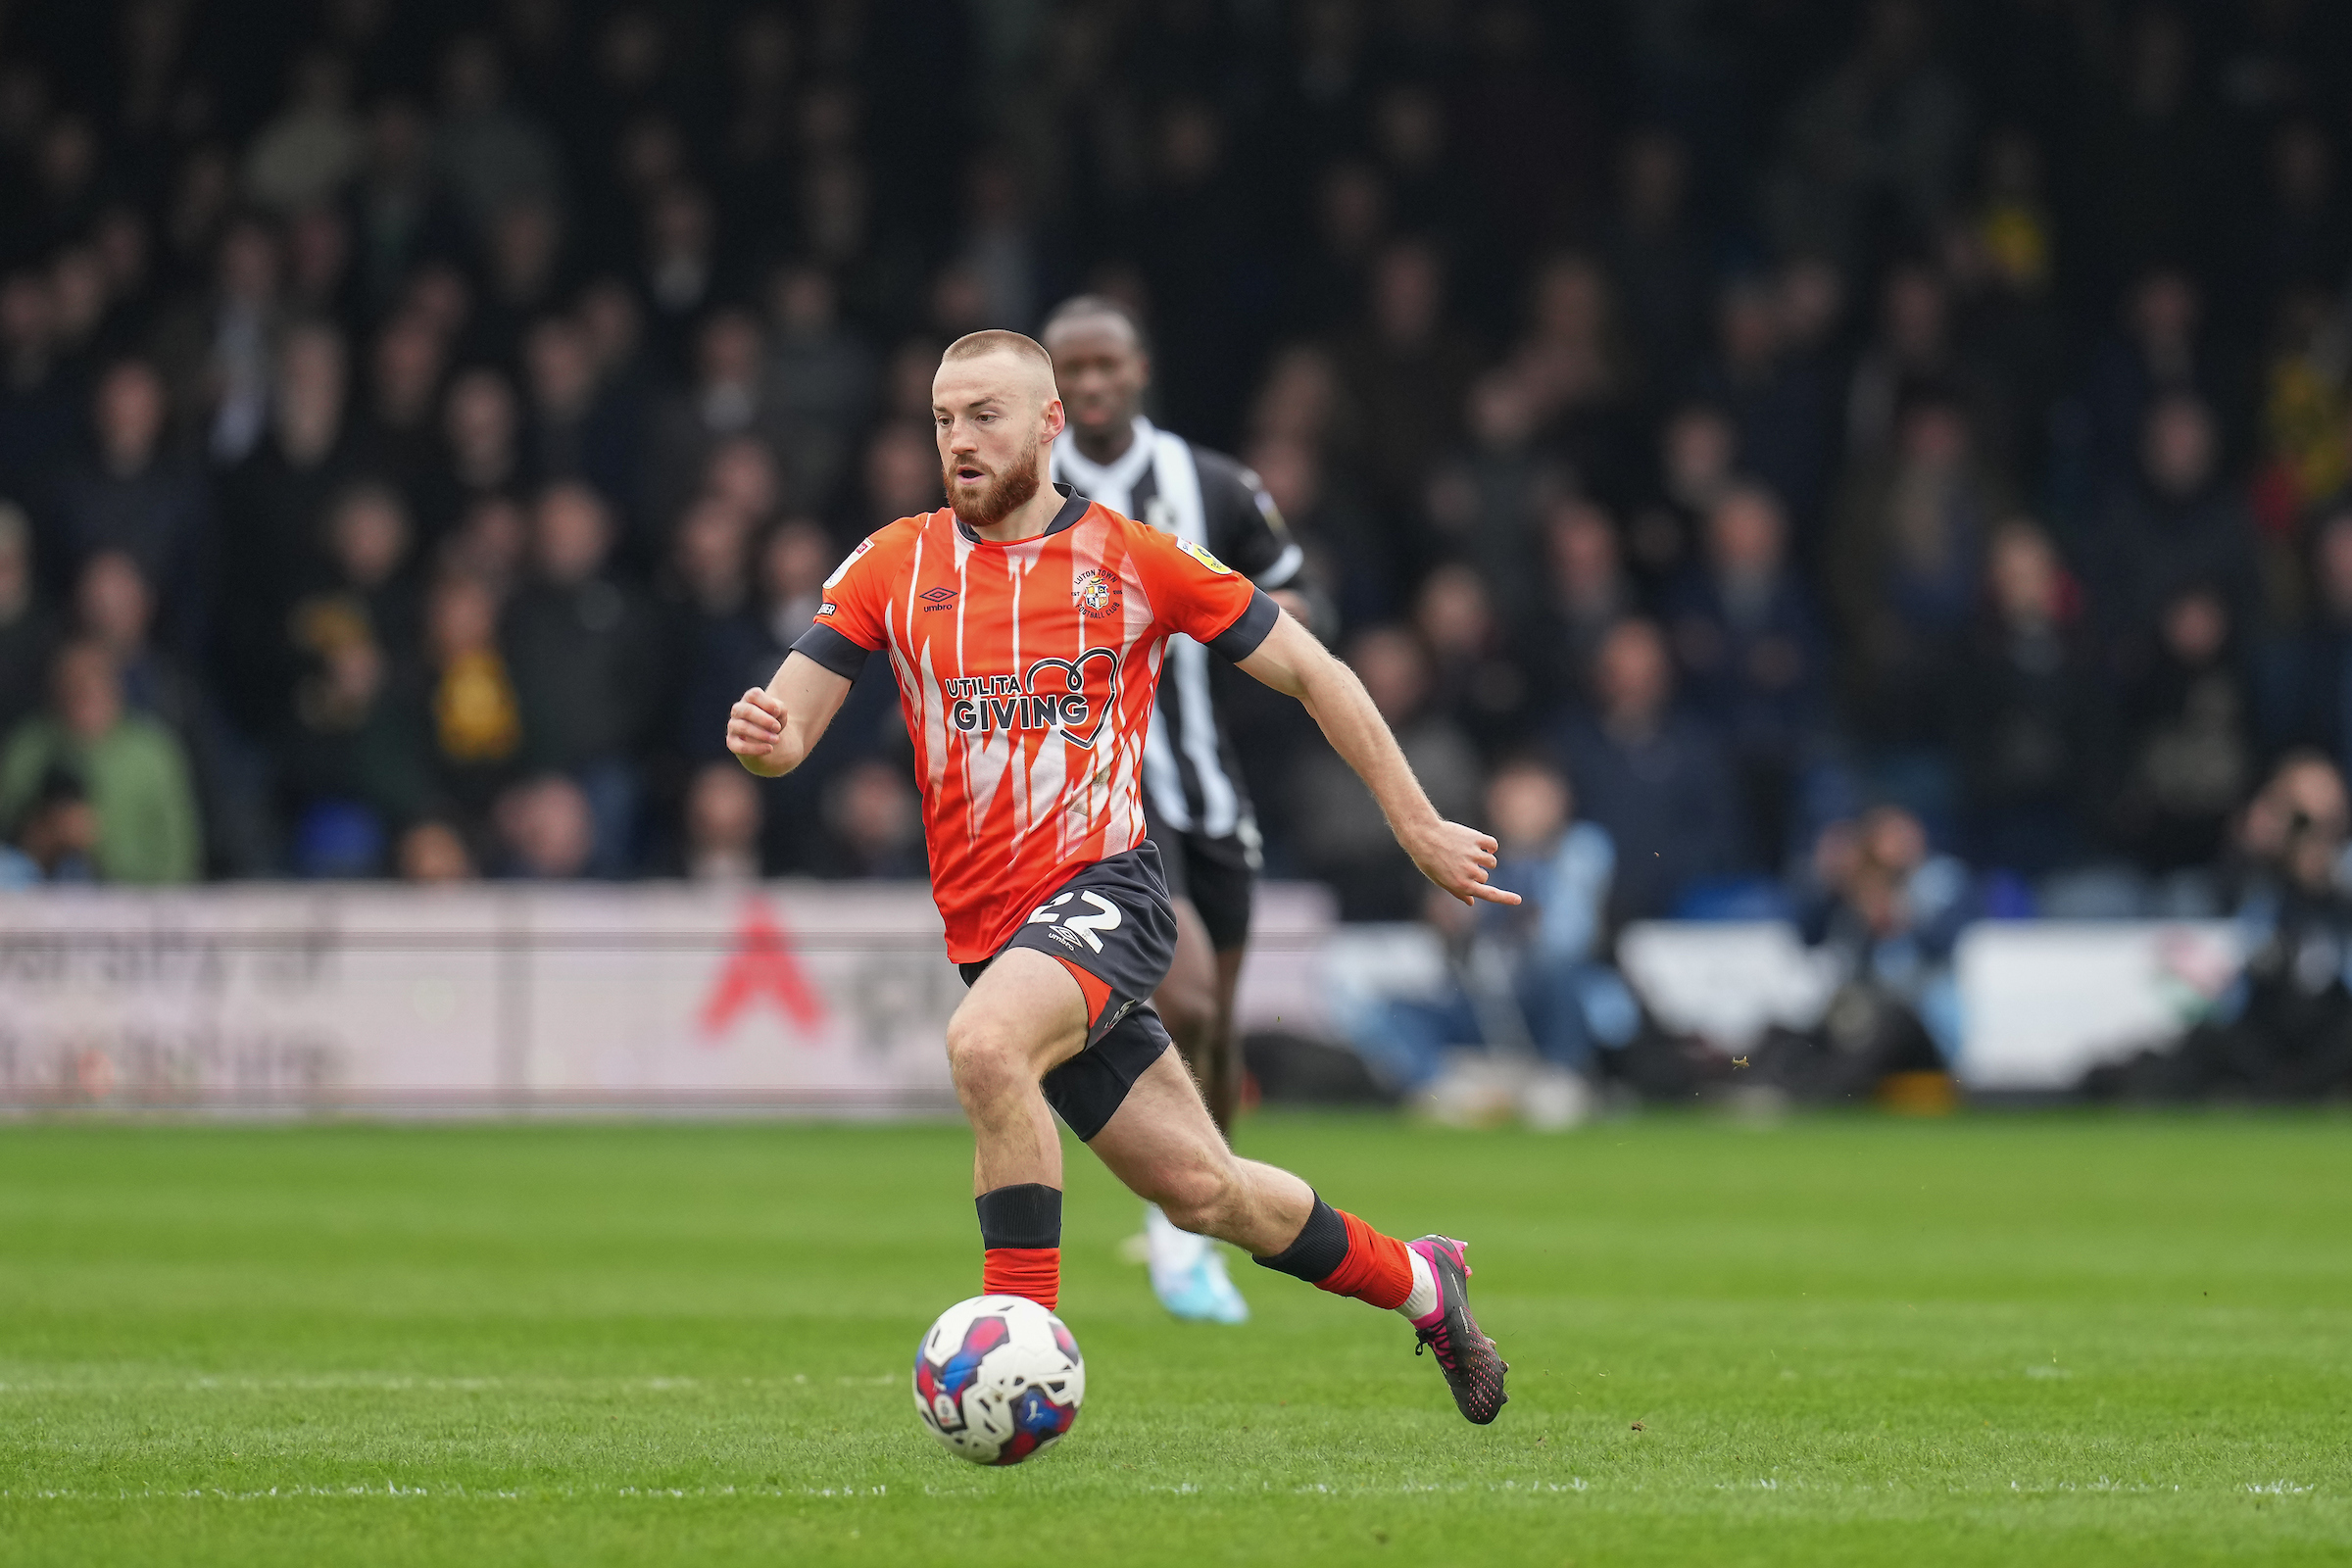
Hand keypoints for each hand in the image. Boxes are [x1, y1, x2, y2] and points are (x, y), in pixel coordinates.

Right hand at [726, 687, 790, 775]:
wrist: (766, 739)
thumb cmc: (773, 720)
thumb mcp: (780, 712)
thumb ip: (779, 708)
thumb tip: (772, 715)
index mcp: (749, 699)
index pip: (754, 695)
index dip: (767, 703)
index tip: (778, 712)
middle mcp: (738, 710)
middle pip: (747, 711)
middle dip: (764, 720)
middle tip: (778, 727)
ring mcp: (733, 726)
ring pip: (743, 727)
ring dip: (762, 734)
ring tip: (777, 740)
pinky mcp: (732, 742)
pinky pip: (740, 746)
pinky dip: (756, 748)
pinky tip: (769, 749)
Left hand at [1404, 819, 1520, 907]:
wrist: (1423, 835)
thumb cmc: (1428, 860)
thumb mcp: (1440, 880)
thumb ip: (1458, 892)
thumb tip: (1472, 902)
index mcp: (1461, 885)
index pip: (1489, 894)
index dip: (1505, 898)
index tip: (1518, 900)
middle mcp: (1470, 872)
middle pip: (1485, 876)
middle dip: (1476, 871)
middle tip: (1457, 862)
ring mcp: (1474, 855)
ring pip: (1491, 862)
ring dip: (1483, 858)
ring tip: (1464, 851)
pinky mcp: (1477, 839)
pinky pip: (1492, 845)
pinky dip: (1488, 845)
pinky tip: (1476, 842)